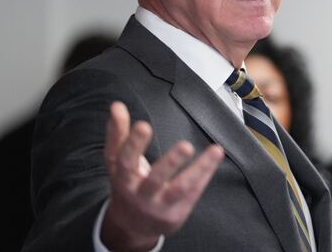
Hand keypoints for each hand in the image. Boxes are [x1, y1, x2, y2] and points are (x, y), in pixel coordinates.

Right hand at [101, 101, 224, 250]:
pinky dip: (205, 174)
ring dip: (199, 170)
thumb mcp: (118, 162)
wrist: (132, 226)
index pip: (125, 160)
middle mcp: (140, 195)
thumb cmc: (128, 184)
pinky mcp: (176, 214)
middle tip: (186, 146)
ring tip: (214, 151)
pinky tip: (215, 157)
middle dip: (170, 163)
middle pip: (154, 180)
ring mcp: (159, 207)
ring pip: (180, 189)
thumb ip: (118, 134)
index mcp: (123, 178)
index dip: (133, 143)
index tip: (143, 125)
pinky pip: (193, 193)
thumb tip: (116, 105)